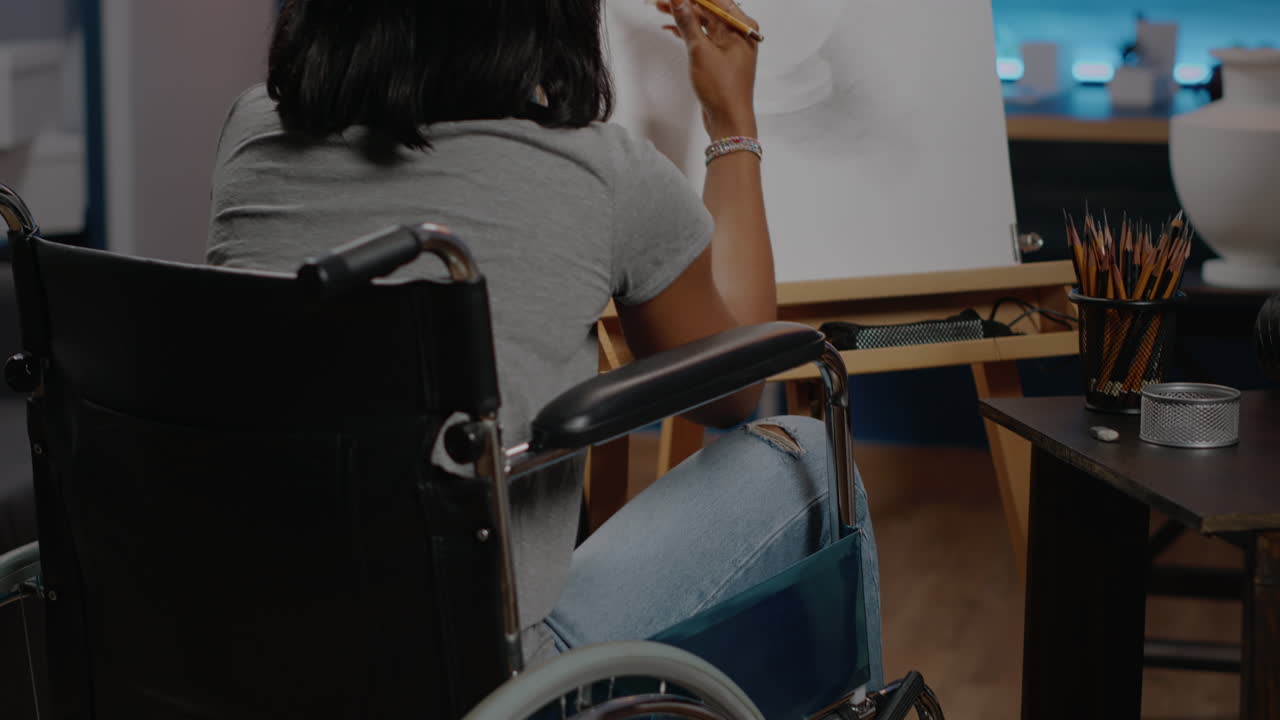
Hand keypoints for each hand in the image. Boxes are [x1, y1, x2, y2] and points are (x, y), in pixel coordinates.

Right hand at [658, 0, 759, 138]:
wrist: (728, 120)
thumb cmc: (723, 89)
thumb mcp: (700, 50)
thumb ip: (688, 22)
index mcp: (741, 25)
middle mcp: (737, 32)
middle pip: (707, 8)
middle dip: (684, 3)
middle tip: (661, 0)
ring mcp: (728, 45)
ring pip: (702, 21)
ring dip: (682, 15)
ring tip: (659, 7)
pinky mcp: (719, 57)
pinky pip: (702, 36)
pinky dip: (687, 31)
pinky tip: (670, 26)